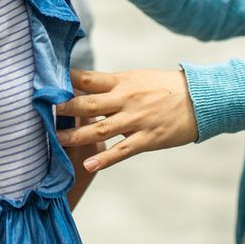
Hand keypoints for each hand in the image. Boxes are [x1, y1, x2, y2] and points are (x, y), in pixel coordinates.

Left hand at [55, 68, 198, 170]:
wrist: (202, 98)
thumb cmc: (166, 87)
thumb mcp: (138, 78)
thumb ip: (112, 84)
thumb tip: (82, 85)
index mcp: (122, 81)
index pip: (87, 79)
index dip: (65, 82)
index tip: (45, 86)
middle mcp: (126, 99)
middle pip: (88, 104)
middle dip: (64, 109)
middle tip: (43, 112)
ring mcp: (136, 120)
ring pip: (100, 129)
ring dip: (76, 136)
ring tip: (57, 141)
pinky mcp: (147, 139)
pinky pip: (122, 151)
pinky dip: (104, 159)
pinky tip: (88, 165)